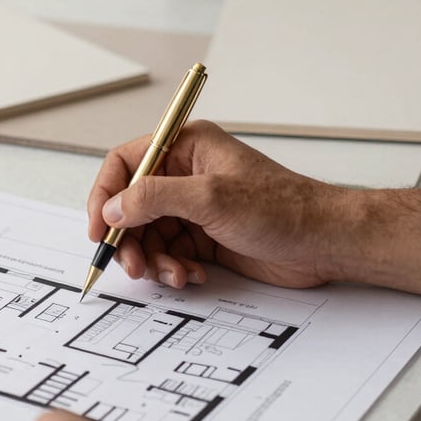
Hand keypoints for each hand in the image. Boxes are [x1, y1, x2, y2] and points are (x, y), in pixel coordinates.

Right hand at [87, 120, 420, 294]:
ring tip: (174, 274)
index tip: (98, 230)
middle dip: (129, 238)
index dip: (105, 196)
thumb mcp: (211, 197)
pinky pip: (169, 252)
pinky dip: (173, 268)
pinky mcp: (205, 235)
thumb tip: (112, 208)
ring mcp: (194, 206)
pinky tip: (193, 274)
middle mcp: (185, 173)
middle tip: (133, 265)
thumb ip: (155, 198)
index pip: (126, 164)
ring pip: (148, 234)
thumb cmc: (280, 208)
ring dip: (153, 259)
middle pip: (132, 205)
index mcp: (186, 146)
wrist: (323, 242)